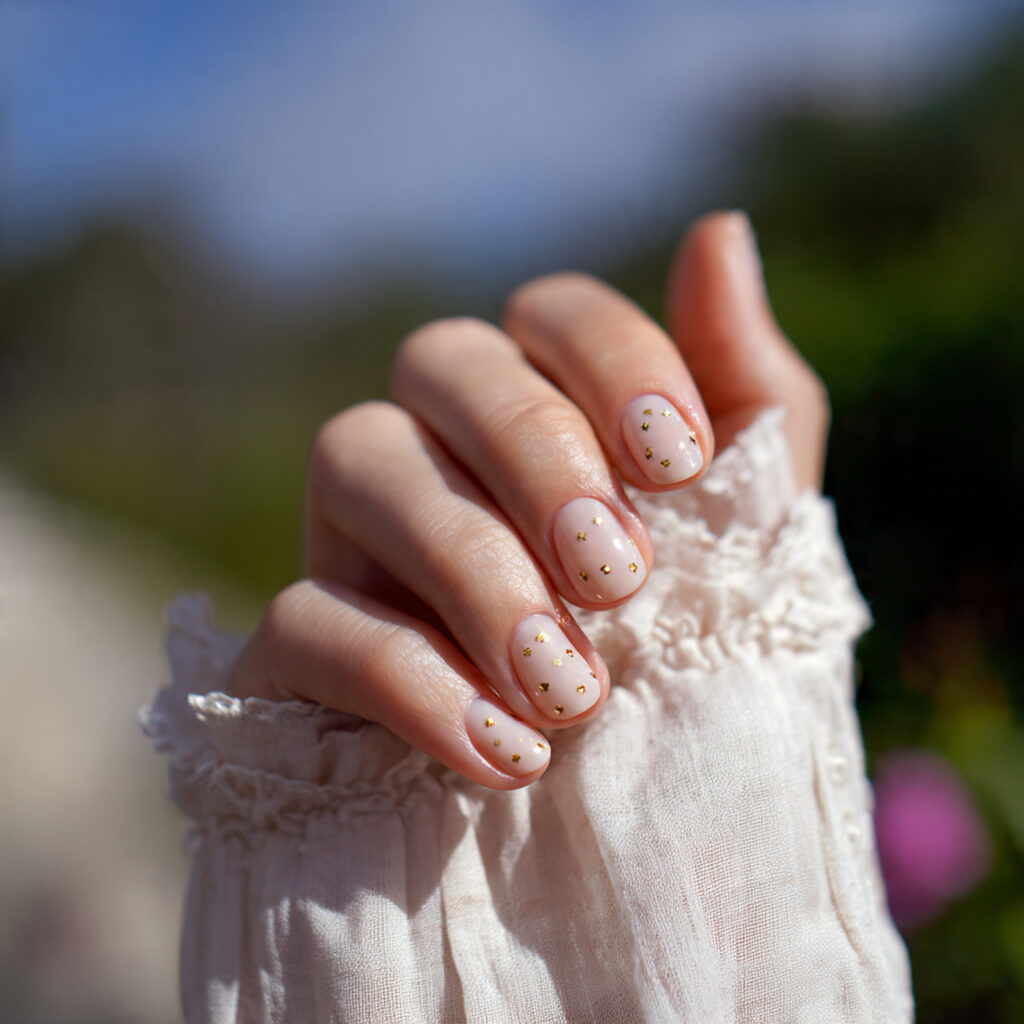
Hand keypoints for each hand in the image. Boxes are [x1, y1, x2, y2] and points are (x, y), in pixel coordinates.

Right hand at [229, 212, 827, 788]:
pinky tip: (504, 754)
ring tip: (570, 689)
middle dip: (535, 454)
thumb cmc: (686, 661)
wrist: (616, 829)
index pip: (550, 312)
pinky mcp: (293, 644)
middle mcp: (434, 445)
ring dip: (472, 568)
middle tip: (619, 577)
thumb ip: (750, 396)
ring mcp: (350, 537)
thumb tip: (722, 228)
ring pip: (353, 456)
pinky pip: (304, 617)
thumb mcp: (749, 537)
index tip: (682, 465)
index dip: (614, 362)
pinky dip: (408, 679)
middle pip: (440, 357)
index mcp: (542, 407)